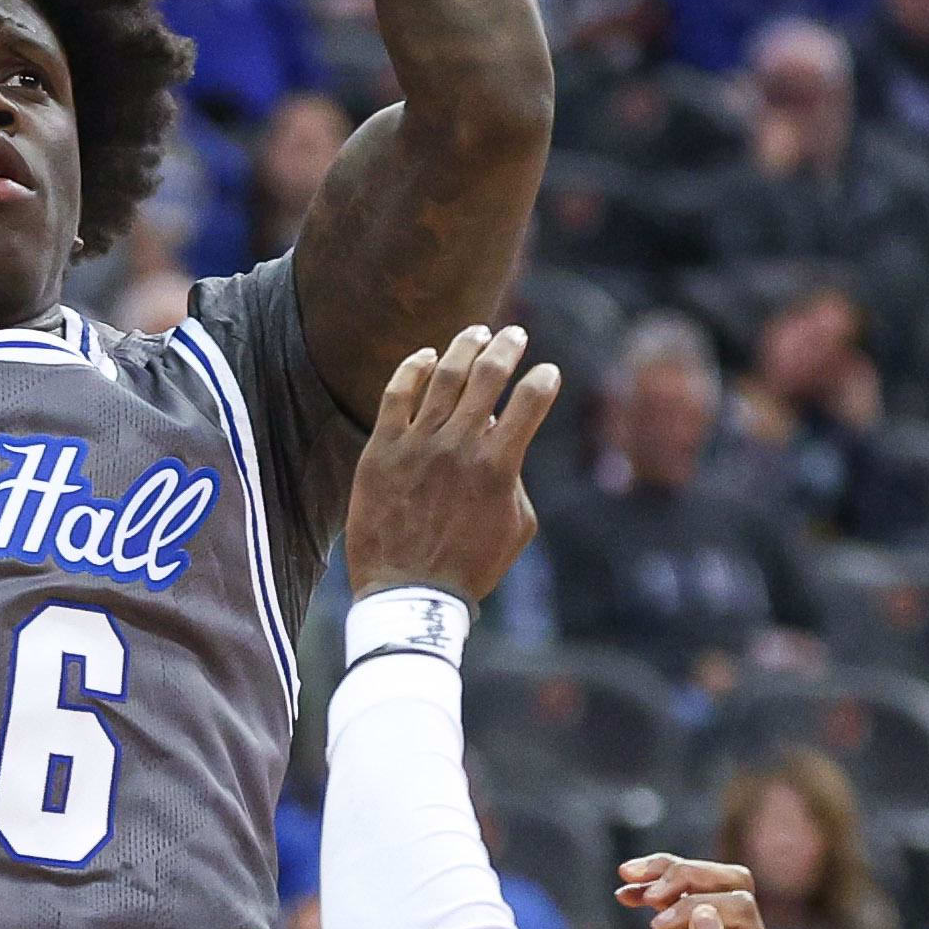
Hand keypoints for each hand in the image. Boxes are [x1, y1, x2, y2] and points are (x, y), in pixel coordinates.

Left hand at [342, 324, 559, 604]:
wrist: (409, 594)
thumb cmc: (470, 567)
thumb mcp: (516, 528)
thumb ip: (516, 479)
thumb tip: (504, 437)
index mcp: (499, 466)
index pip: (531, 402)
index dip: (544, 380)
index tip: (547, 373)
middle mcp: (459, 447)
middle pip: (488, 375)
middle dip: (507, 348)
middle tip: (514, 335)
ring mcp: (418, 445)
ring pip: (445, 376)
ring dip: (465, 347)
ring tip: (477, 333)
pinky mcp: (381, 450)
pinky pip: (397, 394)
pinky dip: (414, 368)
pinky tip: (428, 356)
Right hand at [615, 854, 778, 928]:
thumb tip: (706, 915)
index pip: (739, 908)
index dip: (699, 907)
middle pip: (728, 883)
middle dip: (689, 877)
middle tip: (652, 892)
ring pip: (700, 884)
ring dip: (667, 872)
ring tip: (629, 875)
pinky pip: (671, 902)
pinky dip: (649, 890)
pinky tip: (623, 894)